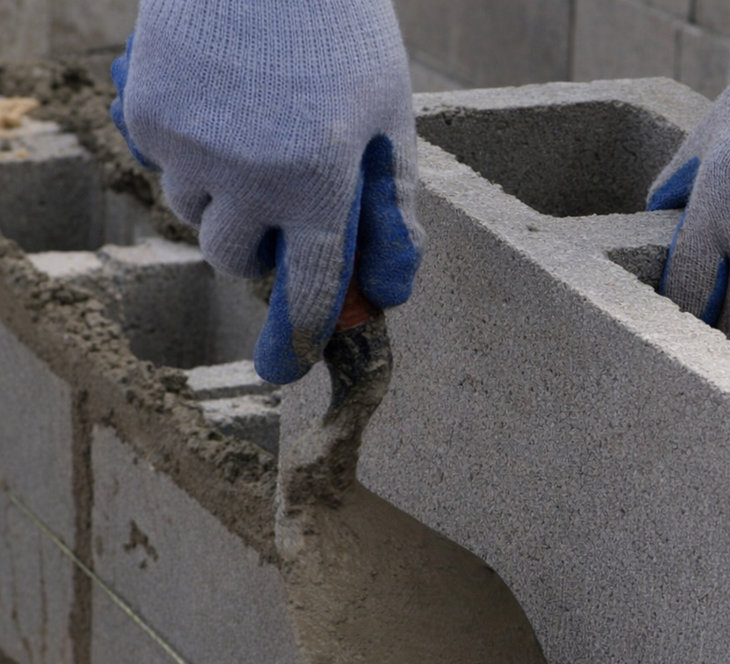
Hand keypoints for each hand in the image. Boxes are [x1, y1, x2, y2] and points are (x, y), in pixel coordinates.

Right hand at [110, 0, 422, 383]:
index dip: (296, 339)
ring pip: (196, 215)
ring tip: (253, 129)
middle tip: (282, 199)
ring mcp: (191, 146)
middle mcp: (251, 176)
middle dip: (260, 245)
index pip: (307, 291)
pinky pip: (165, 164)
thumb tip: (387, 295)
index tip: (283, 371)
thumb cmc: (342, 37)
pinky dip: (191, 150)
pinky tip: (220, 100)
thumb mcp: (390, 120)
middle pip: (237, 261)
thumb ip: (391, 210)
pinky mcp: (148, 113)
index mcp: (322, 183)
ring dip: (224, 197)